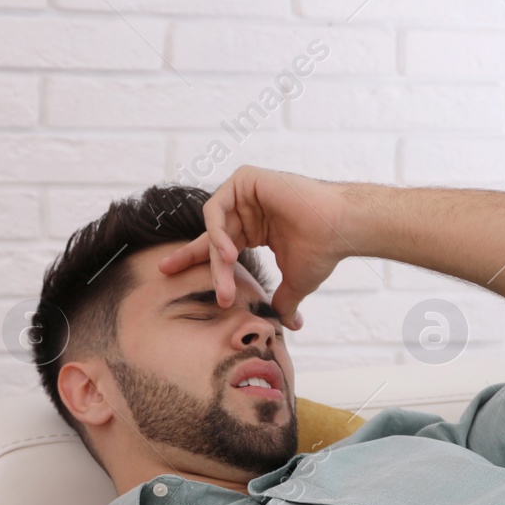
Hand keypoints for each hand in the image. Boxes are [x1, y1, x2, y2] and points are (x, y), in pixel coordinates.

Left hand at [157, 165, 355, 329]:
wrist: (339, 229)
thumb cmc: (322, 250)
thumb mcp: (296, 282)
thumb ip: (284, 301)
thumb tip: (289, 325)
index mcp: (254, 228)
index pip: (216, 244)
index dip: (192, 258)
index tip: (166, 272)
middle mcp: (247, 209)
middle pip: (211, 237)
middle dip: (201, 263)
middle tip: (200, 287)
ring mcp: (245, 192)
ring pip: (214, 226)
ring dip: (216, 254)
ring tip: (226, 275)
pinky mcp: (245, 179)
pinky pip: (217, 208)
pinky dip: (218, 231)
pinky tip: (228, 252)